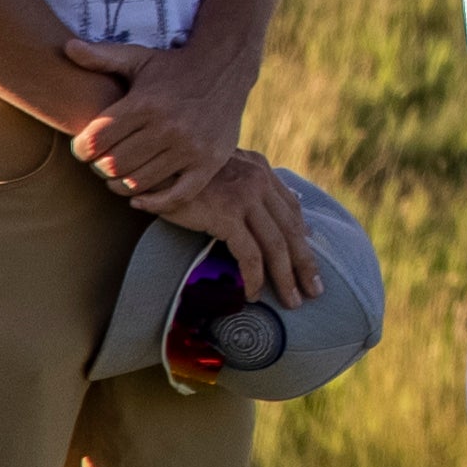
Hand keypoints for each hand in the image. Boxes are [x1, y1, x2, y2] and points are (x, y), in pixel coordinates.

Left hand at [67, 52, 242, 219]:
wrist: (225, 68)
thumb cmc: (172, 67)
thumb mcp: (138, 57)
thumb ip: (101, 56)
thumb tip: (66, 47)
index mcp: (145, 103)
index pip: (96, 140)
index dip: (81, 150)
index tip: (83, 149)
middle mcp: (169, 127)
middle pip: (114, 165)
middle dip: (99, 168)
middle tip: (100, 162)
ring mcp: (191, 148)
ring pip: (140, 182)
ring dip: (121, 185)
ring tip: (118, 175)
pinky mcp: (209, 163)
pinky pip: (176, 196)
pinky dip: (153, 203)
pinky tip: (139, 198)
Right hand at [183, 148, 320, 306]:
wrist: (152, 163)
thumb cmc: (179, 173)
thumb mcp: (218, 172)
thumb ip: (242, 185)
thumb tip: (265, 211)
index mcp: (260, 170)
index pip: (291, 207)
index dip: (303, 236)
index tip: (309, 261)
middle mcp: (259, 180)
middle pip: (292, 229)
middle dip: (306, 263)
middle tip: (315, 290)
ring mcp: (245, 197)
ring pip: (276, 245)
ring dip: (286, 278)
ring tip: (292, 302)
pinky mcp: (227, 214)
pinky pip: (249, 253)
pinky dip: (255, 277)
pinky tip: (254, 294)